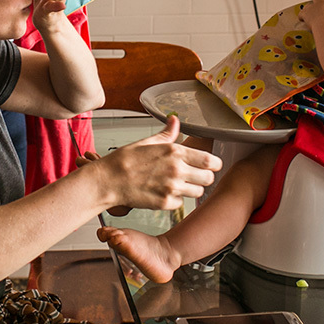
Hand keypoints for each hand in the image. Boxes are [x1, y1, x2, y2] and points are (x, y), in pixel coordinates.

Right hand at [96, 117, 221, 210]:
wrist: (109, 180)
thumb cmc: (125, 161)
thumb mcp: (147, 141)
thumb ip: (167, 133)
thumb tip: (174, 120)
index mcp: (175, 152)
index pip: (210, 160)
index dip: (214, 164)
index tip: (212, 165)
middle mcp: (177, 170)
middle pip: (209, 178)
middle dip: (205, 178)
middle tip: (196, 176)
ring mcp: (172, 188)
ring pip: (198, 193)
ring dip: (192, 189)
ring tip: (179, 184)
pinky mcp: (165, 203)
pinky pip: (181, 203)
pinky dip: (176, 199)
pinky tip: (165, 192)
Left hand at [298, 0, 323, 31]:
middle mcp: (321, 3)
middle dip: (318, 3)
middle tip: (320, 10)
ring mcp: (312, 7)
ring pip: (308, 6)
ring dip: (308, 9)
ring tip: (310, 15)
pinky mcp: (305, 13)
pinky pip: (301, 14)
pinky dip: (301, 17)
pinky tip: (302, 20)